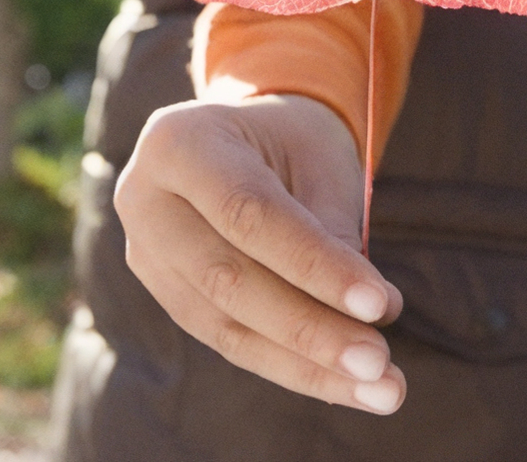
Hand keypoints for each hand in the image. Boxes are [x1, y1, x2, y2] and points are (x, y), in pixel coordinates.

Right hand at [114, 93, 407, 413]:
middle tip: (380, 364)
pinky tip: (346, 384)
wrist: (249, 139)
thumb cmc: (293, 141)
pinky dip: (292, 366)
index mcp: (180, 143)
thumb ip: (331, 229)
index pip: (250, 215)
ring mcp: (146, 254)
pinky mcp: (165, 295)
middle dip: (312, 330)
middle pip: (229, 281)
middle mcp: (144, 200)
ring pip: (227, 325)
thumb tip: (371, 314)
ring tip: (380, 387)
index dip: (315, 265)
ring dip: (308, 364)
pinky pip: (229, 340)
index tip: (381, 304)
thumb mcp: (318, 160)